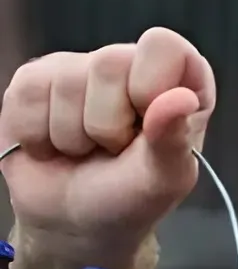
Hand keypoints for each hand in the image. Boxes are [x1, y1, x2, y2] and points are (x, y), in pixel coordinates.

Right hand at [0, 28, 213, 268]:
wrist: (75, 222)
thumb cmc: (130, 197)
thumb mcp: (163, 180)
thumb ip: (174, 140)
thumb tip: (180, 98)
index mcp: (178, 80)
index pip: (164, 46)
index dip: (150, 84)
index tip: (144, 126)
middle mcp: (129, 63)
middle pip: (109, 62)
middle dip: (106, 124)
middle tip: (112, 149)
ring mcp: (78, 68)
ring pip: (65, 81)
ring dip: (72, 136)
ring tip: (84, 150)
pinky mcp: (33, 80)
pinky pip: (26, 94)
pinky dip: (37, 136)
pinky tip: (52, 146)